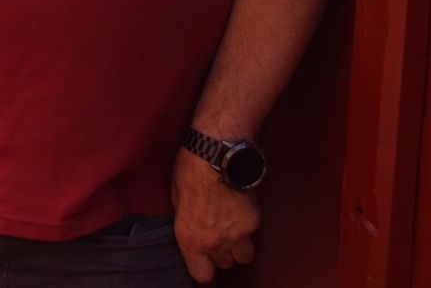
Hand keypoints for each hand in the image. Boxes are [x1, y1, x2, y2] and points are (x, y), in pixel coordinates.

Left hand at [171, 148, 260, 283]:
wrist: (217, 154)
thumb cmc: (191, 170)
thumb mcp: (176, 198)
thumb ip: (185, 219)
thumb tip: (191, 224)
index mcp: (190, 238)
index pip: (202, 275)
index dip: (204, 268)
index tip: (204, 260)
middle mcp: (214, 242)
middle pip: (225, 264)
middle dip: (222, 252)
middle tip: (219, 234)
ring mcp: (236, 235)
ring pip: (245, 255)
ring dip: (240, 245)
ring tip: (233, 225)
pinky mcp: (253, 222)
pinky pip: (254, 233)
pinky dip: (249, 224)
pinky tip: (241, 207)